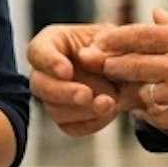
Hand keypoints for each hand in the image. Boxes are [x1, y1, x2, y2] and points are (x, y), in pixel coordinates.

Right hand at [28, 23, 143, 137]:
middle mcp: (46, 71)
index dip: (49, 62)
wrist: (129, 71)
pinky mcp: (66, 118)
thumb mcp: (114, 39)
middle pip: (40, 85)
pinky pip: (71, 127)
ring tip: (108, 103)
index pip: (38, 51)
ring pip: (55, 110)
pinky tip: (108, 111)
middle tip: (86, 95)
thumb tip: (86, 57)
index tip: (66, 71)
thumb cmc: (116, 47)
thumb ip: (102, 46)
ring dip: (82, 110)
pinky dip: (92, 122)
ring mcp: (54, 97)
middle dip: (64, 92)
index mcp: (53, 42)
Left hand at [92, 10, 167, 135]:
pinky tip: (154, 107)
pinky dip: (152, 112)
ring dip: (135, 92)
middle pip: (129, 66)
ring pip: (142, 94)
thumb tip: (154, 15)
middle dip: (111, 66)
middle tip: (101, 67)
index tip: (98, 43)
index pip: (136, 36)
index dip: (112, 40)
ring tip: (132, 89)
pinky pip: (158, 117)